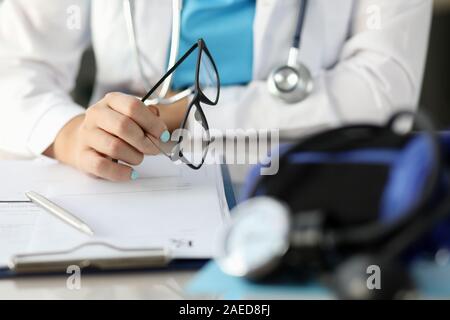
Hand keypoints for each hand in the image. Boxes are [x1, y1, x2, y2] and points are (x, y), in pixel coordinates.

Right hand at [45, 92, 170, 180]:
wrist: (83, 140)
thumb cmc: (115, 129)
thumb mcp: (132, 117)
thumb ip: (149, 119)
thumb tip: (161, 131)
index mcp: (112, 100)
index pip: (133, 107)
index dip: (152, 123)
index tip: (163, 135)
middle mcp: (96, 114)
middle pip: (124, 126)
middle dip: (145, 141)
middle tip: (153, 149)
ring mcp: (87, 135)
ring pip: (115, 147)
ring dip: (134, 157)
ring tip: (138, 158)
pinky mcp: (83, 156)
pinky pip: (102, 166)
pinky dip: (121, 172)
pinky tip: (130, 172)